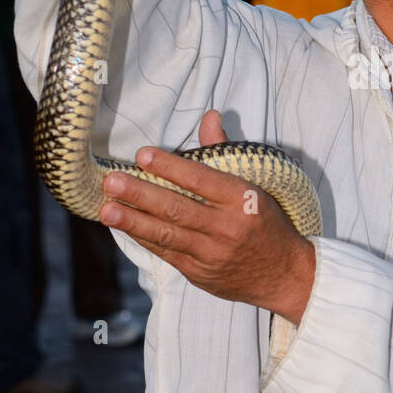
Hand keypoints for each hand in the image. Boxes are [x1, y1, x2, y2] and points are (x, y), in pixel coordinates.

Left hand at [99, 110, 315, 324]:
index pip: (201, 180)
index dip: (170, 167)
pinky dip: (144, 238)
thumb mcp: (254, 185)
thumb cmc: (266, 222)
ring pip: (167, 234)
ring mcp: (212, 254)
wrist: (286, 275)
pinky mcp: (200, 274)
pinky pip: (167, 253)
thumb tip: (209, 118)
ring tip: (107, 209)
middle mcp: (227, 228)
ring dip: (133, 221)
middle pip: (178, 209)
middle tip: (112, 181)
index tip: (142, 154)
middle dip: (141, 195)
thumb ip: (224, 154)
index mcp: (243, 200)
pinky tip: (125, 225)